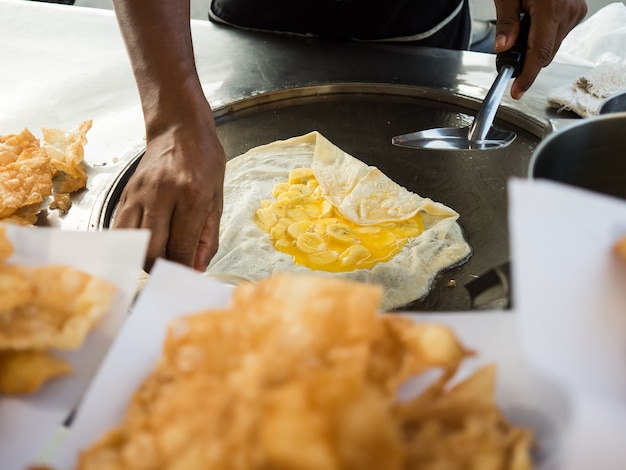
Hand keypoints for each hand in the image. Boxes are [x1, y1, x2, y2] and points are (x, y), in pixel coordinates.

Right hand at [113, 113, 225, 271]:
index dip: (183, 268)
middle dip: (162, 268)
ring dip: (144, 258)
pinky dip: (131, 244)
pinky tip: (144, 245)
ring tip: (158, 259)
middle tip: (172, 270)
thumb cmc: (204, 161)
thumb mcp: (218, 198)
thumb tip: (197, 269)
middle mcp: (162, 193)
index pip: (181, 246)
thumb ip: (208, 236)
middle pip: (152, 248)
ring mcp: (139, 193)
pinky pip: (121, 228)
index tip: (187, 276)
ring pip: (132, 242)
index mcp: (192, 194)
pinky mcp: (126, 193)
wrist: (179, 129)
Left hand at [493, 0, 586, 98]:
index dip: (527, 76)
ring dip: (535, 46)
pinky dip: (543, 36)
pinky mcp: (577, 10)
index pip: (539, 54)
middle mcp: (568, 11)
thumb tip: (503, 49)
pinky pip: (559, 35)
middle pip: (546, 54)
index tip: (517, 91)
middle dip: (526, 59)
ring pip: (552, 46)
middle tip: (508, 52)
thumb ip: (506, 23)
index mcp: (550, 8)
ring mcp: (576, 10)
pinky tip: (533, 22)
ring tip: (522, 25)